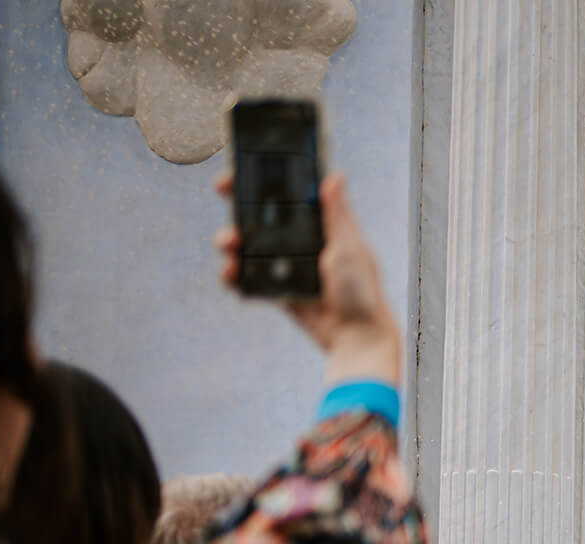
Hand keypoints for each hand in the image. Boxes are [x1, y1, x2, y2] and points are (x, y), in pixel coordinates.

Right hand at [216, 174, 400, 385]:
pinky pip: (247, 279)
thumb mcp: (350, 247)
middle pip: (261, 216)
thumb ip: (338, 215)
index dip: (265, 180)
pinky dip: (233, 275)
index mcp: (320, 227)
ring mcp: (286, 266)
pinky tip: (229, 273)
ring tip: (229, 243)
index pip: (288, 196)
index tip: (244, 166)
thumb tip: (335, 176)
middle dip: (238, 202)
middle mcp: (300, 243)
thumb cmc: (362, 291)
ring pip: (248, 246)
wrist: (356, 335)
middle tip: (222, 191)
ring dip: (231, 239)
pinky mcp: (277, 289)